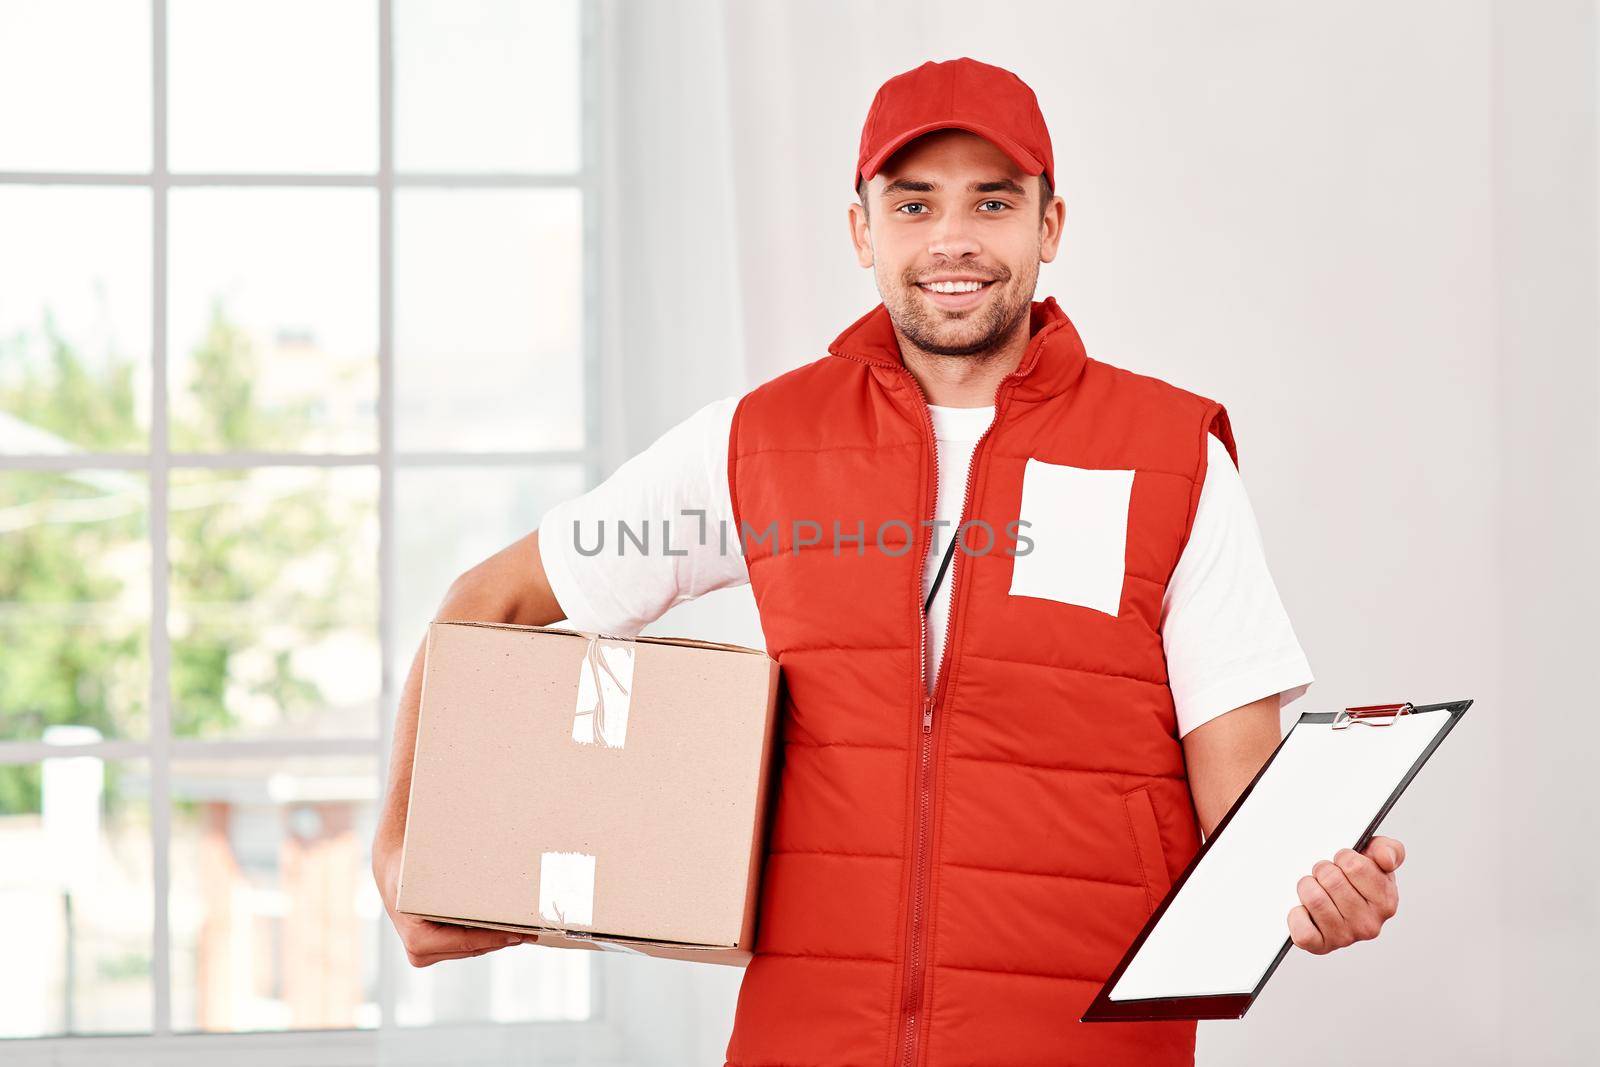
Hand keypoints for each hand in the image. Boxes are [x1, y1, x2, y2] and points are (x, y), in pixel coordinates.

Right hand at [373, 835, 533, 966]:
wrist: (392, 874)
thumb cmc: (413, 871)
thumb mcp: (431, 875)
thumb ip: (456, 884)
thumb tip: (485, 867)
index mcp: (418, 939)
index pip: (468, 942)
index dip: (497, 938)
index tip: (520, 933)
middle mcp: (420, 952)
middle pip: (474, 948)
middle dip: (503, 939)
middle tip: (532, 930)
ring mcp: (425, 955)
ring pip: (472, 949)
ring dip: (497, 939)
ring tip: (524, 929)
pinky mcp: (433, 952)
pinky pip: (466, 944)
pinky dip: (486, 936)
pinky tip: (507, 927)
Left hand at [1286, 835, 1403, 953]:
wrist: (1335, 900)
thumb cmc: (1357, 877)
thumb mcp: (1376, 857)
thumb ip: (1388, 850)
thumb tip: (1386, 860)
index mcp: (1385, 902)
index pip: (1354, 866)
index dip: (1343, 857)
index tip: (1344, 862)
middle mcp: (1368, 924)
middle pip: (1331, 879)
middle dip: (1323, 870)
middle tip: (1326, 875)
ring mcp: (1344, 938)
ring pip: (1314, 898)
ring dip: (1307, 887)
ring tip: (1316, 889)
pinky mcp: (1320, 946)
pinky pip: (1302, 930)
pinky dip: (1297, 915)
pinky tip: (1304, 909)